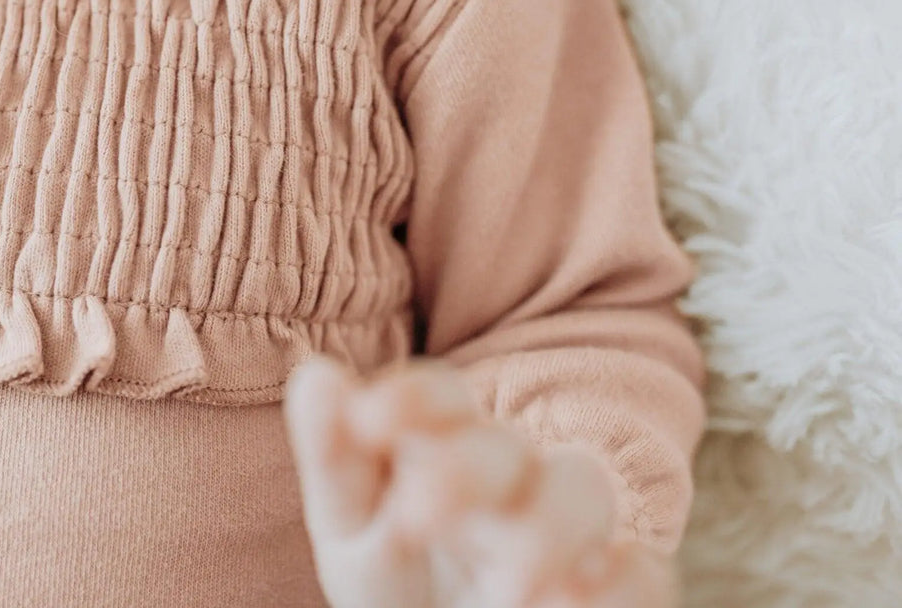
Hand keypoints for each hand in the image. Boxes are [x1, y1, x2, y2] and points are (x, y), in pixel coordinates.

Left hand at [282, 354, 676, 607]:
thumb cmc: (399, 571)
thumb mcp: (353, 521)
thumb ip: (334, 457)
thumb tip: (315, 375)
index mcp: (442, 446)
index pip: (440, 396)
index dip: (412, 400)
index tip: (366, 421)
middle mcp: (509, 479)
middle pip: (503, 449)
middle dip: (467, 473)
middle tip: (416, 519)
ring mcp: (567, 534)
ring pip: (582, 495)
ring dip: (549, 530)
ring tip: (509, 587)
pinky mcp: (613, 591)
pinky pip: (645, 578)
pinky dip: (624, 585)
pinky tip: (577, 598)